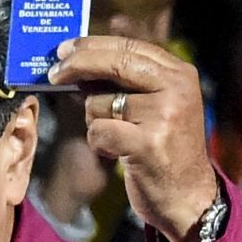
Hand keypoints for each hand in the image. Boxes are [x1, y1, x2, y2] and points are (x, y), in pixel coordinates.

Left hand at [48, 36, 217, 241]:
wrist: (188, 196)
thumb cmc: (164, 149)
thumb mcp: (158, 106)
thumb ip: (129, 82)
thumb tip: (80, 61)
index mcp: (179, 74)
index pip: (129, 46)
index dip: (92, 45)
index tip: (63, 49)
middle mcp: (176, 88)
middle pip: (114, 63)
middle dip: (77, 65)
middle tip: (53, 74)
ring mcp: (164, 115)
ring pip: (99, 103)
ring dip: (95, 122)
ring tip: (117, 137)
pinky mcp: (148, 143)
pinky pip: (99, 131)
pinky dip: (98, 144)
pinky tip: (115, 152)